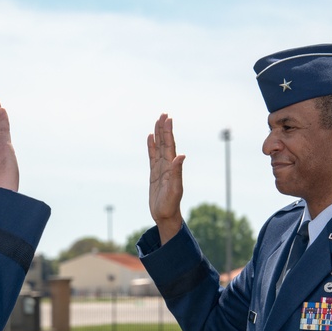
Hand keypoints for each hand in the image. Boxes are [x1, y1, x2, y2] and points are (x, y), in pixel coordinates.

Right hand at [147, 113, 185, 243]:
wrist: (166, 216)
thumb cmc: (171, 205)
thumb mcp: (175, 189)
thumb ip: (177, 172)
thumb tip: (181, 155)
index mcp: (172, 167)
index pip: (170, 145)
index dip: (168, 132)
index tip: (167, 118)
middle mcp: (167, 165)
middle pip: (165, 143)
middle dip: (164, 129)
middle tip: (163, 114)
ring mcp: (160, 169)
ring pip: (158, 148)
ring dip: (158, 134)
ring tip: (157, 121)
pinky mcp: (154, 174)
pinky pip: (152, 157)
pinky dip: (151, 146)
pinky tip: (150, 138)